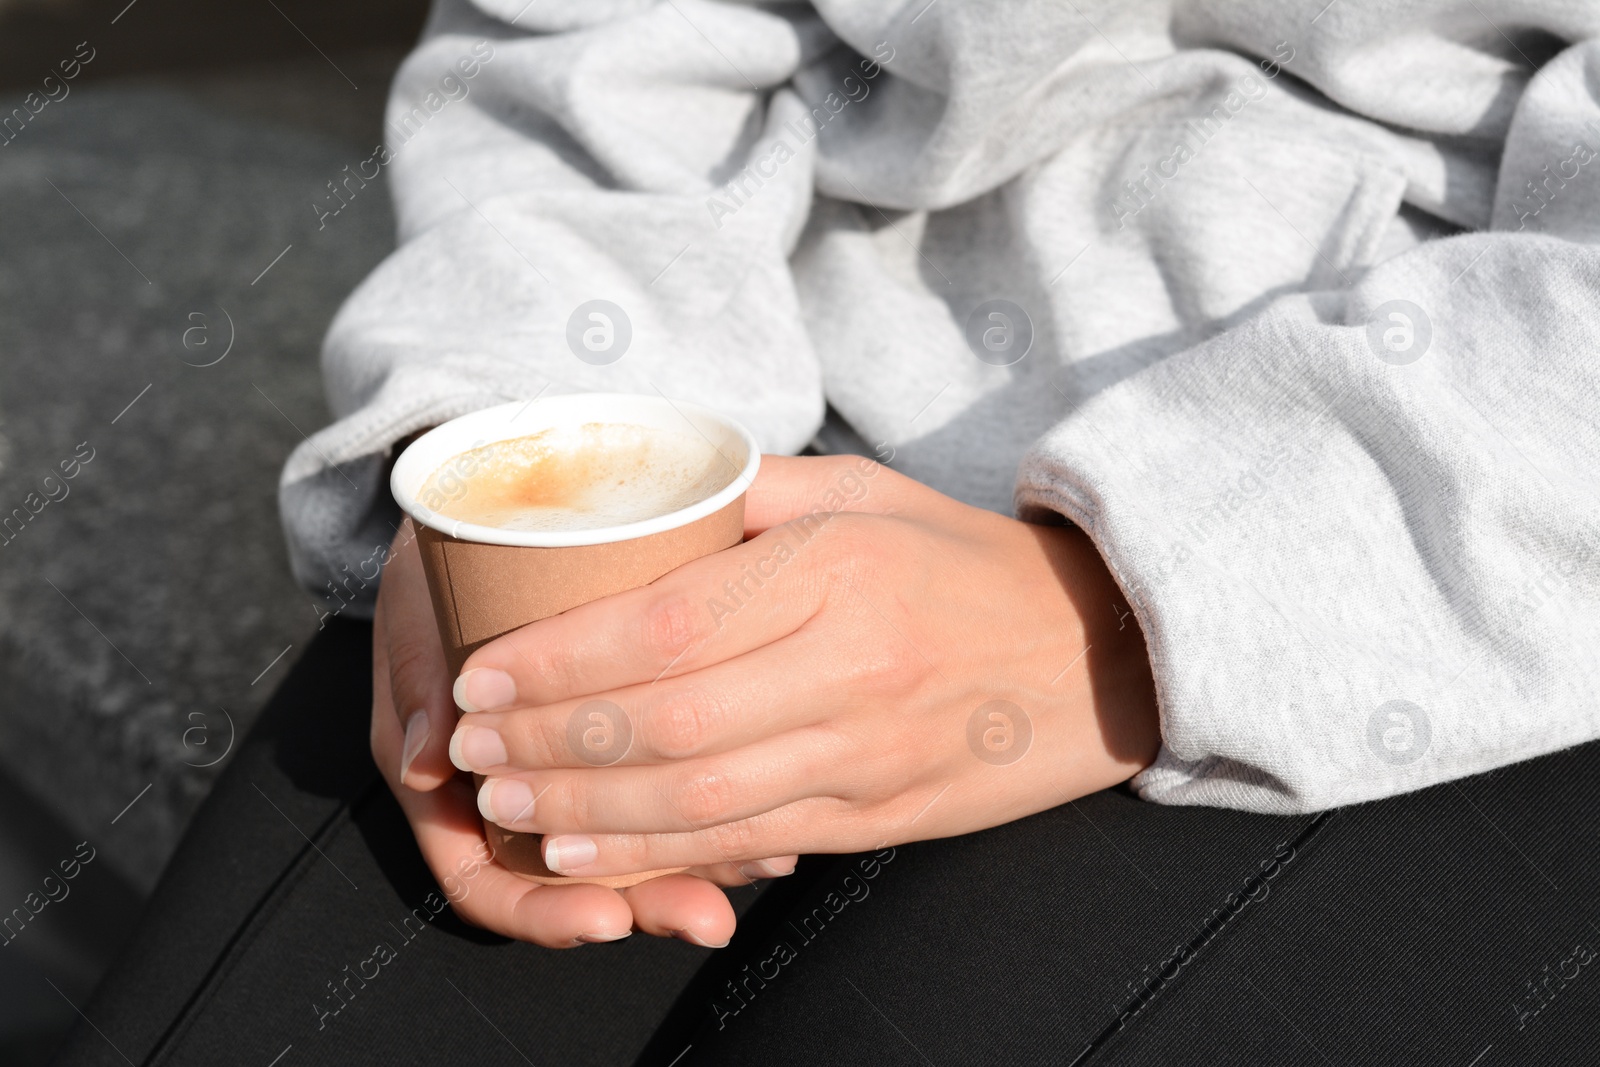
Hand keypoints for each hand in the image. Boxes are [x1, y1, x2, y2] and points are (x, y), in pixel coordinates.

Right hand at [371, 520, 795, 947]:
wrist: (494, 505)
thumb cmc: (449, 556)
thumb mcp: (420, 599)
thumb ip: (420, 669)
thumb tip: (432, 763)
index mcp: (447, 769)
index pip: (483, 873)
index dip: (538, 907)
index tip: (604, 915)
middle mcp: (510, 784)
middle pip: (573, 879)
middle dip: (641, 900)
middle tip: (704, 917)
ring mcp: (572, 768)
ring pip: (631, 848)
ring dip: (691, 867)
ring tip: (758, 870)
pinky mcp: (625, 739)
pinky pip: (670, 798)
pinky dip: (718, 818)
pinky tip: (774, 828)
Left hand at [446, 455, 1160, 877]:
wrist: (1099, 653)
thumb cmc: (963, 558)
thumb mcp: (868, 493)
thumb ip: (750, 493)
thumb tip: (635, 499)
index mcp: (837, 569)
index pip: (666, 624)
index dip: (558, 658)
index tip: (482, 669)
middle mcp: (851, 668)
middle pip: (664, 723)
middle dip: (546, 743)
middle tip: (466, 747)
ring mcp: (868, 755)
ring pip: (698, 801)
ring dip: (583, 811)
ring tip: (503, 803)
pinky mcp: (881, 817)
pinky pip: (750, 845)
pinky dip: (658, 857)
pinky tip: (590, 855)